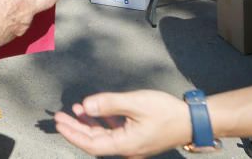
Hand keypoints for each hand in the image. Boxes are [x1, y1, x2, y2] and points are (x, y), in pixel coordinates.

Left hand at [54, 90, 191, 158]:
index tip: (59, 123)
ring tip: (75, 109)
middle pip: (94, 141)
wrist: (192, 120)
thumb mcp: (136, 103)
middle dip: (76, 128)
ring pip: (104, 136)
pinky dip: (103, 121)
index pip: (91, 144)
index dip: (73, 134)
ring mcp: (132, 144)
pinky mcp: (137, 137)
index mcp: (125, 145)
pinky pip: (114, 131)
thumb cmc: (166, 112)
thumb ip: (109, 104)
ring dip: (89, 123)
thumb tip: (85, 106)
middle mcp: (127, 148)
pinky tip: (96, 110)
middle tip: (59, 116)